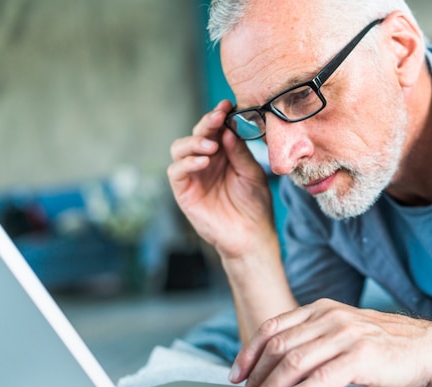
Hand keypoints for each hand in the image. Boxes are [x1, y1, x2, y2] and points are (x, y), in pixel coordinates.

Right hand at [167, 100, 273, 258]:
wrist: (251, 236)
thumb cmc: (255, 205)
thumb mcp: (252, 174)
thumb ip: (239, 152)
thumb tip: (227, 130)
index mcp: (223, 154)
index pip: (215, 129)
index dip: (218, 115)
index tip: (227, 104)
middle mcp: (205, 161)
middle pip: (197, 134)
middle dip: (206, 122)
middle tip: (218, 116)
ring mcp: (193, 176)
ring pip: (180, 148)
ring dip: (194, 141)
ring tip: (211, 145)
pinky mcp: (184, 192)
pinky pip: (176, 171)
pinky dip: (187, 162)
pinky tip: (204, 161)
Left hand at [228, 299, 431, 386]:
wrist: (427, 347)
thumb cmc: (383, 344)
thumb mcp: (342, 330)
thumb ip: (312, 338)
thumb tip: (276, 364)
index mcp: (321, 309)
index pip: (273, 327)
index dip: (249, 352)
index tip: (236, 375)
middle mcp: (330, 317)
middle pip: (279, 346)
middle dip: (256, 376)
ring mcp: (346, 334)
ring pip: (295, 362)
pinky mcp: (362, 356)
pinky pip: (322, 378)